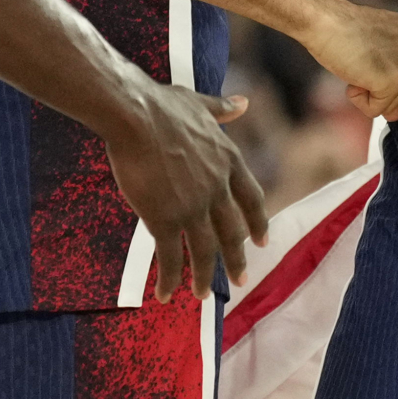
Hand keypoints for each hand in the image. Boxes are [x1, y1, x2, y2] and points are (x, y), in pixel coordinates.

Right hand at [102, 84, 269, 300]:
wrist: (134, 115)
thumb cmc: (162, 105)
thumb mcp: (199, 104)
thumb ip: (222, 109)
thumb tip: (243, 103)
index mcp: (228, 160)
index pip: (252, 198)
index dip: (257, 221)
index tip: (263, 240)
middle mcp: (217, 188)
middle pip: (232, 232)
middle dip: (237, 259)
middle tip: (241, 280)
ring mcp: (193, 207)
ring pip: (205, 251)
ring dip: (205, 277)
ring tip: (203, 295)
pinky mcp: (165, 219)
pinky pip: (171, 257)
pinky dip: (170, 279)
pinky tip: (166, 294)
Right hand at [298, 0, 397, 120]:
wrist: (325, 20)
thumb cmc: (348, 29)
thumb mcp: (385, 50)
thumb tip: (397, 115)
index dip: (389, 74)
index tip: (374, 54)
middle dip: (382, 86)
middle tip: (365, 59)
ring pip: (393, 105)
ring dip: (370, 92)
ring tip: (359, 64)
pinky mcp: (393, 81)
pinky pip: (375, 110)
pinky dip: (359, 99)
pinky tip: (354, 74)